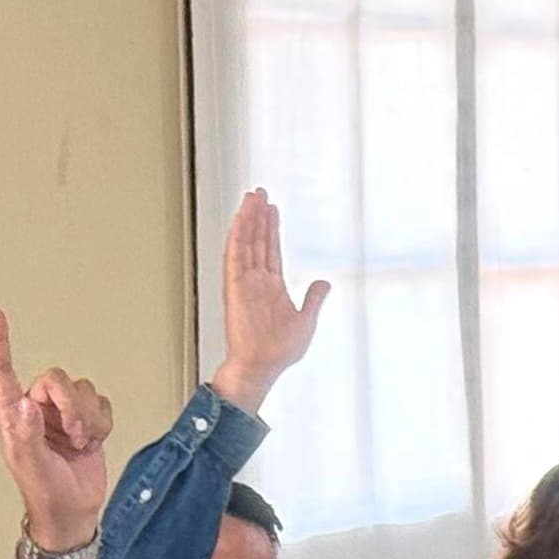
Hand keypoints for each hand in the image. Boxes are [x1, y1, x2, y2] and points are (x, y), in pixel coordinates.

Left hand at [0, 309, 115, 556]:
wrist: (74, 513)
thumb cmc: (45, 494)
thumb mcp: (31, 466)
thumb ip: (26, 434)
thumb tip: (26, 403)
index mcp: (13, 416)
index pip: (3, 373)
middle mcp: (35, 409)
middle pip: (57, 380)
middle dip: (71, 408)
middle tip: (73, 435)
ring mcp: (61, 414)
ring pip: (82, 391)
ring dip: (88, 420)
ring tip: (80, 444)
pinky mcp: (85, 421)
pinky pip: (101, 404)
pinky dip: (102, 425)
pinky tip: (91, 443)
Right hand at [206, 188, 330, 413]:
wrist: (262, 365)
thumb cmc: (279, 350)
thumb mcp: (306, 320)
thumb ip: (314, 299)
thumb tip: (324, 283)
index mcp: (272, 287)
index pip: (271, 250)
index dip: (271, 229)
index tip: (272, 210)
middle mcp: (257, 281)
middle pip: (257, 240)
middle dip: (258, 216)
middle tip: (259, 193)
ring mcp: (245, 282)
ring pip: (246, 242)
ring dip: (248, 219)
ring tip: (252, 197)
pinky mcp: (235, 287)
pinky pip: (235, 256)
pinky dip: (237, 237)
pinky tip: (240, 219)